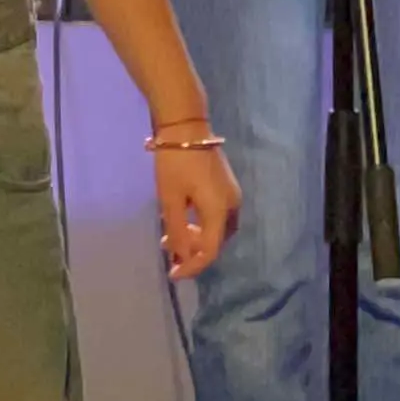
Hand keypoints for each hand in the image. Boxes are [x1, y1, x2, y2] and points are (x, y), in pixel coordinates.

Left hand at [152, 124, 240, 281]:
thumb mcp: (170, 199)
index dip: (192, 266)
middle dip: (192, 252)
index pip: (210, 250)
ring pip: (216, 229)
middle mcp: (232, 206)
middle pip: (216, 241)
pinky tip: (181, 221)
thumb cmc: (174, 162)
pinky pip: (216, 216)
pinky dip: (200, 224)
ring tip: (169, 237)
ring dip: (195, 238)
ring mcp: (231, 195)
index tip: (172, 274)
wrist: (185, 126)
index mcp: (220, 211)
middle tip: (167, 254)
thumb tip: (182, 256)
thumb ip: (177, 231)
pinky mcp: (226, 186)